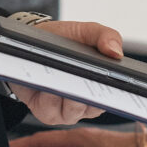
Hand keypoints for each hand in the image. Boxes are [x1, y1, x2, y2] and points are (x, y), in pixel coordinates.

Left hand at [4, 20, 124, 128]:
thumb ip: (106, 36)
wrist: (29, 44)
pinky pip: (51, 110)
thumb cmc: (62, 40)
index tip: (112, 80)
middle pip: (94, 106)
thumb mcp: (87, 32)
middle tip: (84, 73)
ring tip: (62, 73)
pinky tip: (45, 82)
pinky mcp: (47, 114)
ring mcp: (68, 112)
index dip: (116, 90)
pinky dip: (49, 95)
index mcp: (103, 86)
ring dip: (67, 91)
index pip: (117, 95)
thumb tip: (116, 53)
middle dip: (88, 90)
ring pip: (73, 109)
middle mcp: (87, 103)